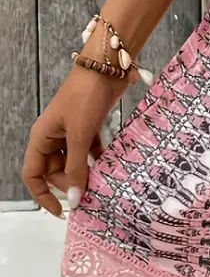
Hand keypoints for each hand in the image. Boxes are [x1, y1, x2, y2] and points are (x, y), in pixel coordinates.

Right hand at [21, 65, 121, 216]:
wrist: (107, 66)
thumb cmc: (86, 96)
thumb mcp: (80, 135)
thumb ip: (77, 168)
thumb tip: (74, 200)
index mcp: (42, 137)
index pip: (33, 174)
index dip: (43, 195)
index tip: (62, 211)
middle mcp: (54, 135)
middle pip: (55, 170)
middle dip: (70, 183)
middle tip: (90, 192)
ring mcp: (72, 129)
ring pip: (74, 160)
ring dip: (85, 172)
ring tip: (101, 185)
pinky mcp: (90, 124)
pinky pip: (89, 149)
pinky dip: (97, 158)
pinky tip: (110, 166)